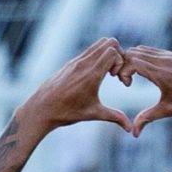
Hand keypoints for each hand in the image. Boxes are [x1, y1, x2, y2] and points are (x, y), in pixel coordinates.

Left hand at [15, 38, 137, 136]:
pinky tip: (95, 76)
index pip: (113, 51)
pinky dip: (97, 57)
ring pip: (98, 44)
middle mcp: (83, 63)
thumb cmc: (66, 112)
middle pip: (108, 42)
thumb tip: (130, 129)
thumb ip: (115, 117)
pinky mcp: (70, 62)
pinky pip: (88, 51)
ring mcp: (75, 61)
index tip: (118, 78)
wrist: (41, 109)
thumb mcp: (93, 114)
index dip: (121, 62)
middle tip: (116, 73)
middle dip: (118, 55)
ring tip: (107, 74)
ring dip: (107, 55)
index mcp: (91, 74)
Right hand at [121, 44, 171, 131]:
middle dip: (124, 64)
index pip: (131, 61)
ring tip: (133, 76)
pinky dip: (143, 57)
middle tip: (125, 80)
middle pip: (133, 52)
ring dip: (132, 60)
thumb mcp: (169, 110)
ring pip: (142, 49)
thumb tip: (134, 134)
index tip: (127, 85)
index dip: (123, 71)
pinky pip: (152, 50)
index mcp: (161, 73)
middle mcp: (164, 60)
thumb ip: (148, 118)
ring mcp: (170, 55)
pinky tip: (146, 72)